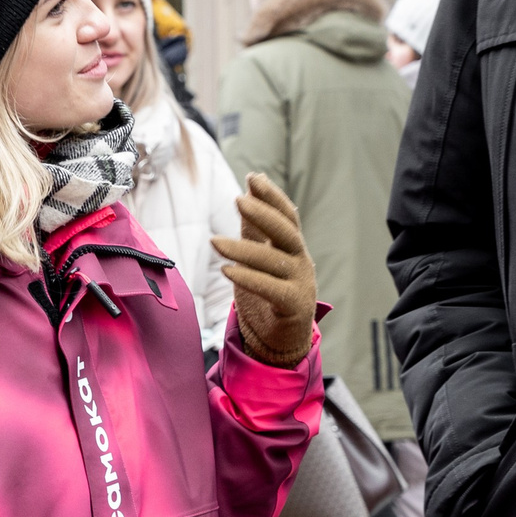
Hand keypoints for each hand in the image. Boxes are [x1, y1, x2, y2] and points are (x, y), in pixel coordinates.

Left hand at [211, 173, 317, 367]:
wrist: (284, 339)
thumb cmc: (270, 294)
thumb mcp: (261, 258)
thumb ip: (254, 229)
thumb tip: (245, 192)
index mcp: (294, 248)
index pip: (288, 216)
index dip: (272, 196)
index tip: (253, 177)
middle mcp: (301, 261)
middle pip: (286, 232)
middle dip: (263, 214)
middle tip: (238, 200)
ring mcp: (301, 284)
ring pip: (273, 261)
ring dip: (243, 249)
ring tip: (214, 242)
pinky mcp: (294, 306)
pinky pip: (271, 289)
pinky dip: (249, 278)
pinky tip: (226, 270)